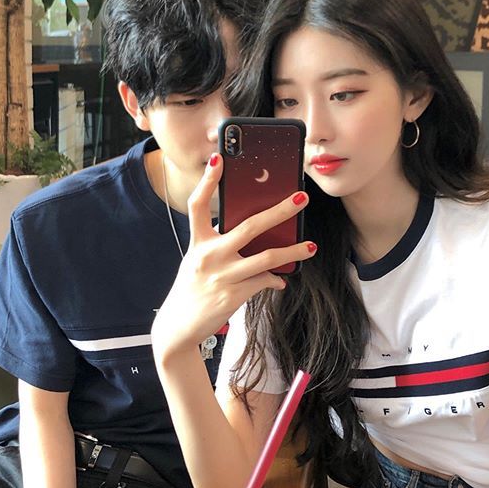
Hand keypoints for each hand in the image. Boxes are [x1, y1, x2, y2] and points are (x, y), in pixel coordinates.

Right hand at [152, 153, 315, 361]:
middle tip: (300, 198)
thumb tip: (256, 235)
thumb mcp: (199, 262)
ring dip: (293, 250)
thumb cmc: (193, 288)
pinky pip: (264, 280)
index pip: (198, 205)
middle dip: (279, 211)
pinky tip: (281, 280)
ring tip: (311, 246)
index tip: (219, 158)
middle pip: (249, 226)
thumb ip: (220, 246)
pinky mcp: (233, 295)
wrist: (178, 329)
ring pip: (266, 257)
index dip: (207, 181)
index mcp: (197, 243)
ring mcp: (222, 276)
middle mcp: (208, 256)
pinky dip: (275, 279)